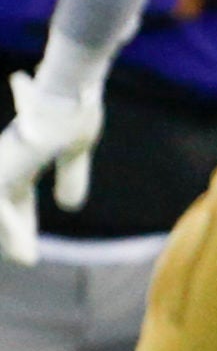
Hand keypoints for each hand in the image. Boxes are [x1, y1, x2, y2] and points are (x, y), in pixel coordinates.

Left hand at [0, 71, 103, 266]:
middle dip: (13, 233)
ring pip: (2, 210)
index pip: (14, 197)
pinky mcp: (7, 170)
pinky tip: (24, 252)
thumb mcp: (74, 150)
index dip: (20, 222)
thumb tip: (67, 207)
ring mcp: (4, 164)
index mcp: (21, 156)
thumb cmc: (74, 109)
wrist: (70, 91)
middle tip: (27, 258)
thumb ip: (70, 176)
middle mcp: (8, 160)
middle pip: (5, 207)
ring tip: (26, 258)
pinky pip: (4, 209)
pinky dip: (12, 229)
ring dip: (12, 235)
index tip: (28, 248)